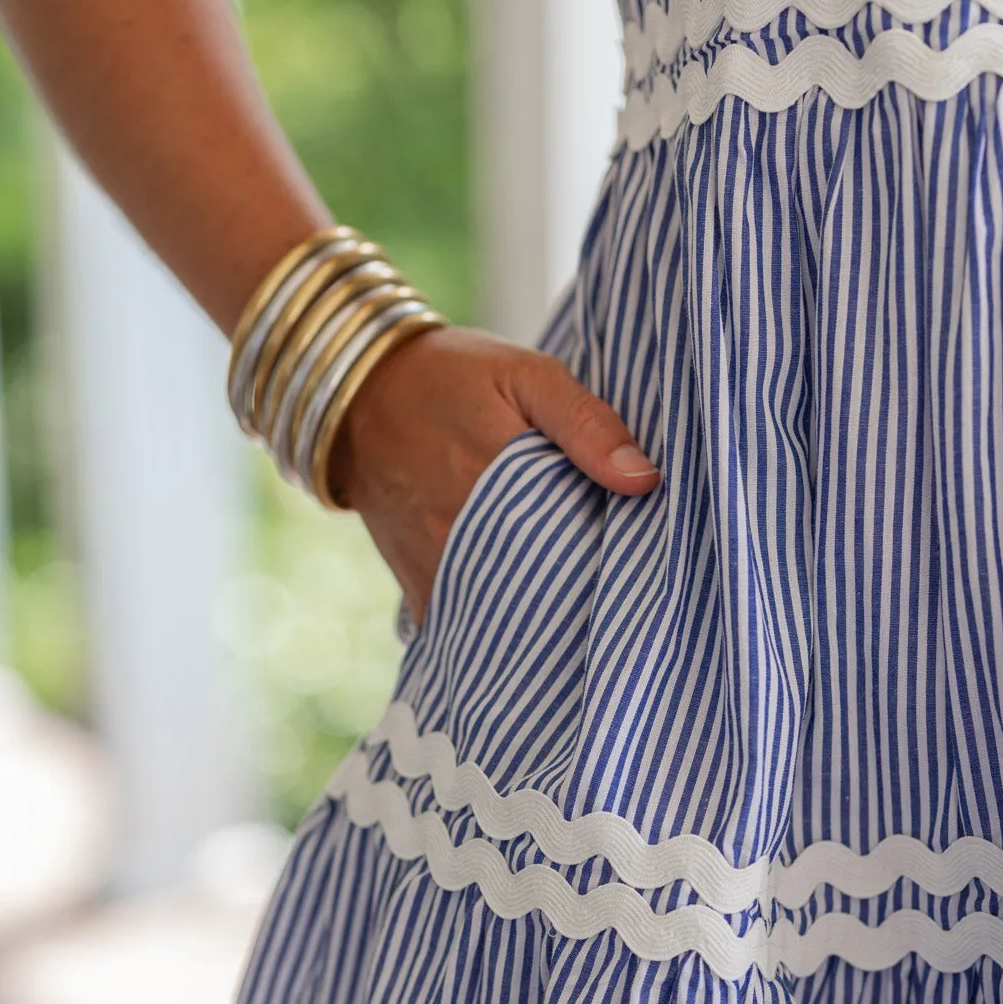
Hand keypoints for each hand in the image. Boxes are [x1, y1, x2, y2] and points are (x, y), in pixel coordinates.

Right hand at [326, 325, 660, 628]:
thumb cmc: (452, 378)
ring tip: (580, 612)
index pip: (577, 548)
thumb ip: (587, 423)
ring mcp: (436, 569)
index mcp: (498, 478)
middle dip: (584, 600)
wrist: (357, 397)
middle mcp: (461, 534)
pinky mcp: (419, 591)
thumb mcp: (526, 375)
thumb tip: (645, 480)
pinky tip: (529, 618)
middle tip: (619, 595)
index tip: (642, 567)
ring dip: (544, 619)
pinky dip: (500, 628)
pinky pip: (469, 628)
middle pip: (546, 595)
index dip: (614, 563)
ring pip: (509, 619)